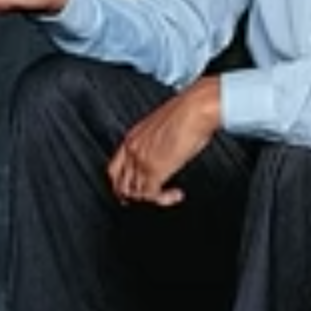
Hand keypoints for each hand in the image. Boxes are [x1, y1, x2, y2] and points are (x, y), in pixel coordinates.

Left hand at [107, 80, 220, 205]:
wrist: (195, 109)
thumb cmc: (187, 112)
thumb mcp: (164, 128)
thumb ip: (158, 143)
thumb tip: (165, 152)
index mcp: (132, 138)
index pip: (115, 169)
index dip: (121, 184)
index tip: (131, 191)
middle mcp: (133, 150)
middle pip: (121, 184)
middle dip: (132, 197)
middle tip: (147, 201)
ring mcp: (142, 161)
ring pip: (135, 193)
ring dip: (151, 199)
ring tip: (167, 196)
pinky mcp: (155, 171)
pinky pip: (151, 195)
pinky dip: (163, 200)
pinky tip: (175, 195)